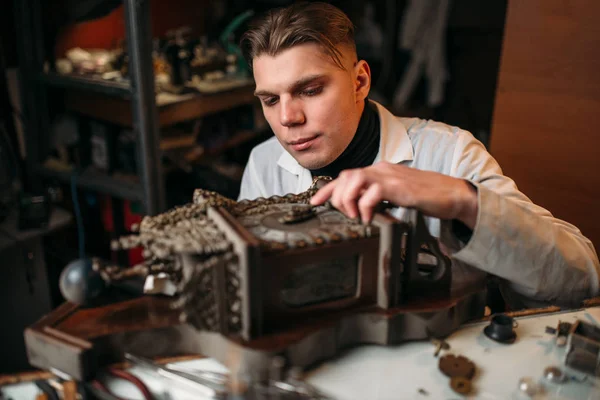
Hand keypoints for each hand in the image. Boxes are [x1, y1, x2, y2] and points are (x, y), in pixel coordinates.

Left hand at [310, 162, 477, 227]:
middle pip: (346, 176)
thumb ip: (379, 198)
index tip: (315, 202)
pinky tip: (369, 217)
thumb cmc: (427, 197)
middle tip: (345, 214)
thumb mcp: (396, 196)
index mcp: (380, 171)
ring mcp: (390, 176)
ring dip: (348, 199)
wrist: (454, 195)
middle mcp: (382, 170)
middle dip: (337, 196)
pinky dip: (364, 206)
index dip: (327, 189)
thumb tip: (361, 210)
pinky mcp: (400, 187)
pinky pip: (372, 192)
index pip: (346, 176)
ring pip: (354, 179)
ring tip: (355, 216)